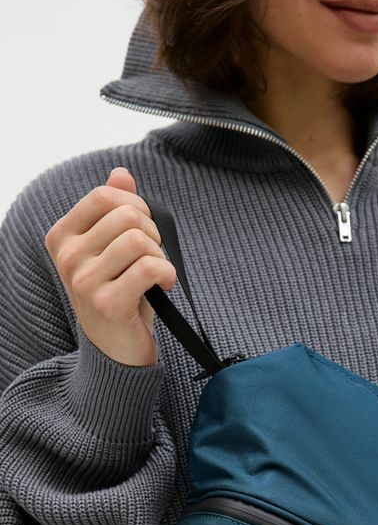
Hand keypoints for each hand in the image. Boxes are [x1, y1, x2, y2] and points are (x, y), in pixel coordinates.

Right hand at [44, 166, 176, 366]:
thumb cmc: (118, 294)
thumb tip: (121, 174)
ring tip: (159, 273)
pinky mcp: (108, 303)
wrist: (116, 350)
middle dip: (153, 233)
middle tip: (154, 257)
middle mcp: (67, 257)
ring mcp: (84, 280)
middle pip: (126, 215)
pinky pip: (149, 268)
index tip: (145, 230)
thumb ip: (114, 210)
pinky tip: (165, 286)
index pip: (104, 195)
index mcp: (63, 237)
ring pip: (139, 240)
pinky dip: (168, 274)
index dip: (136, 206)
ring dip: (161, 256)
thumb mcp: (112, 250)